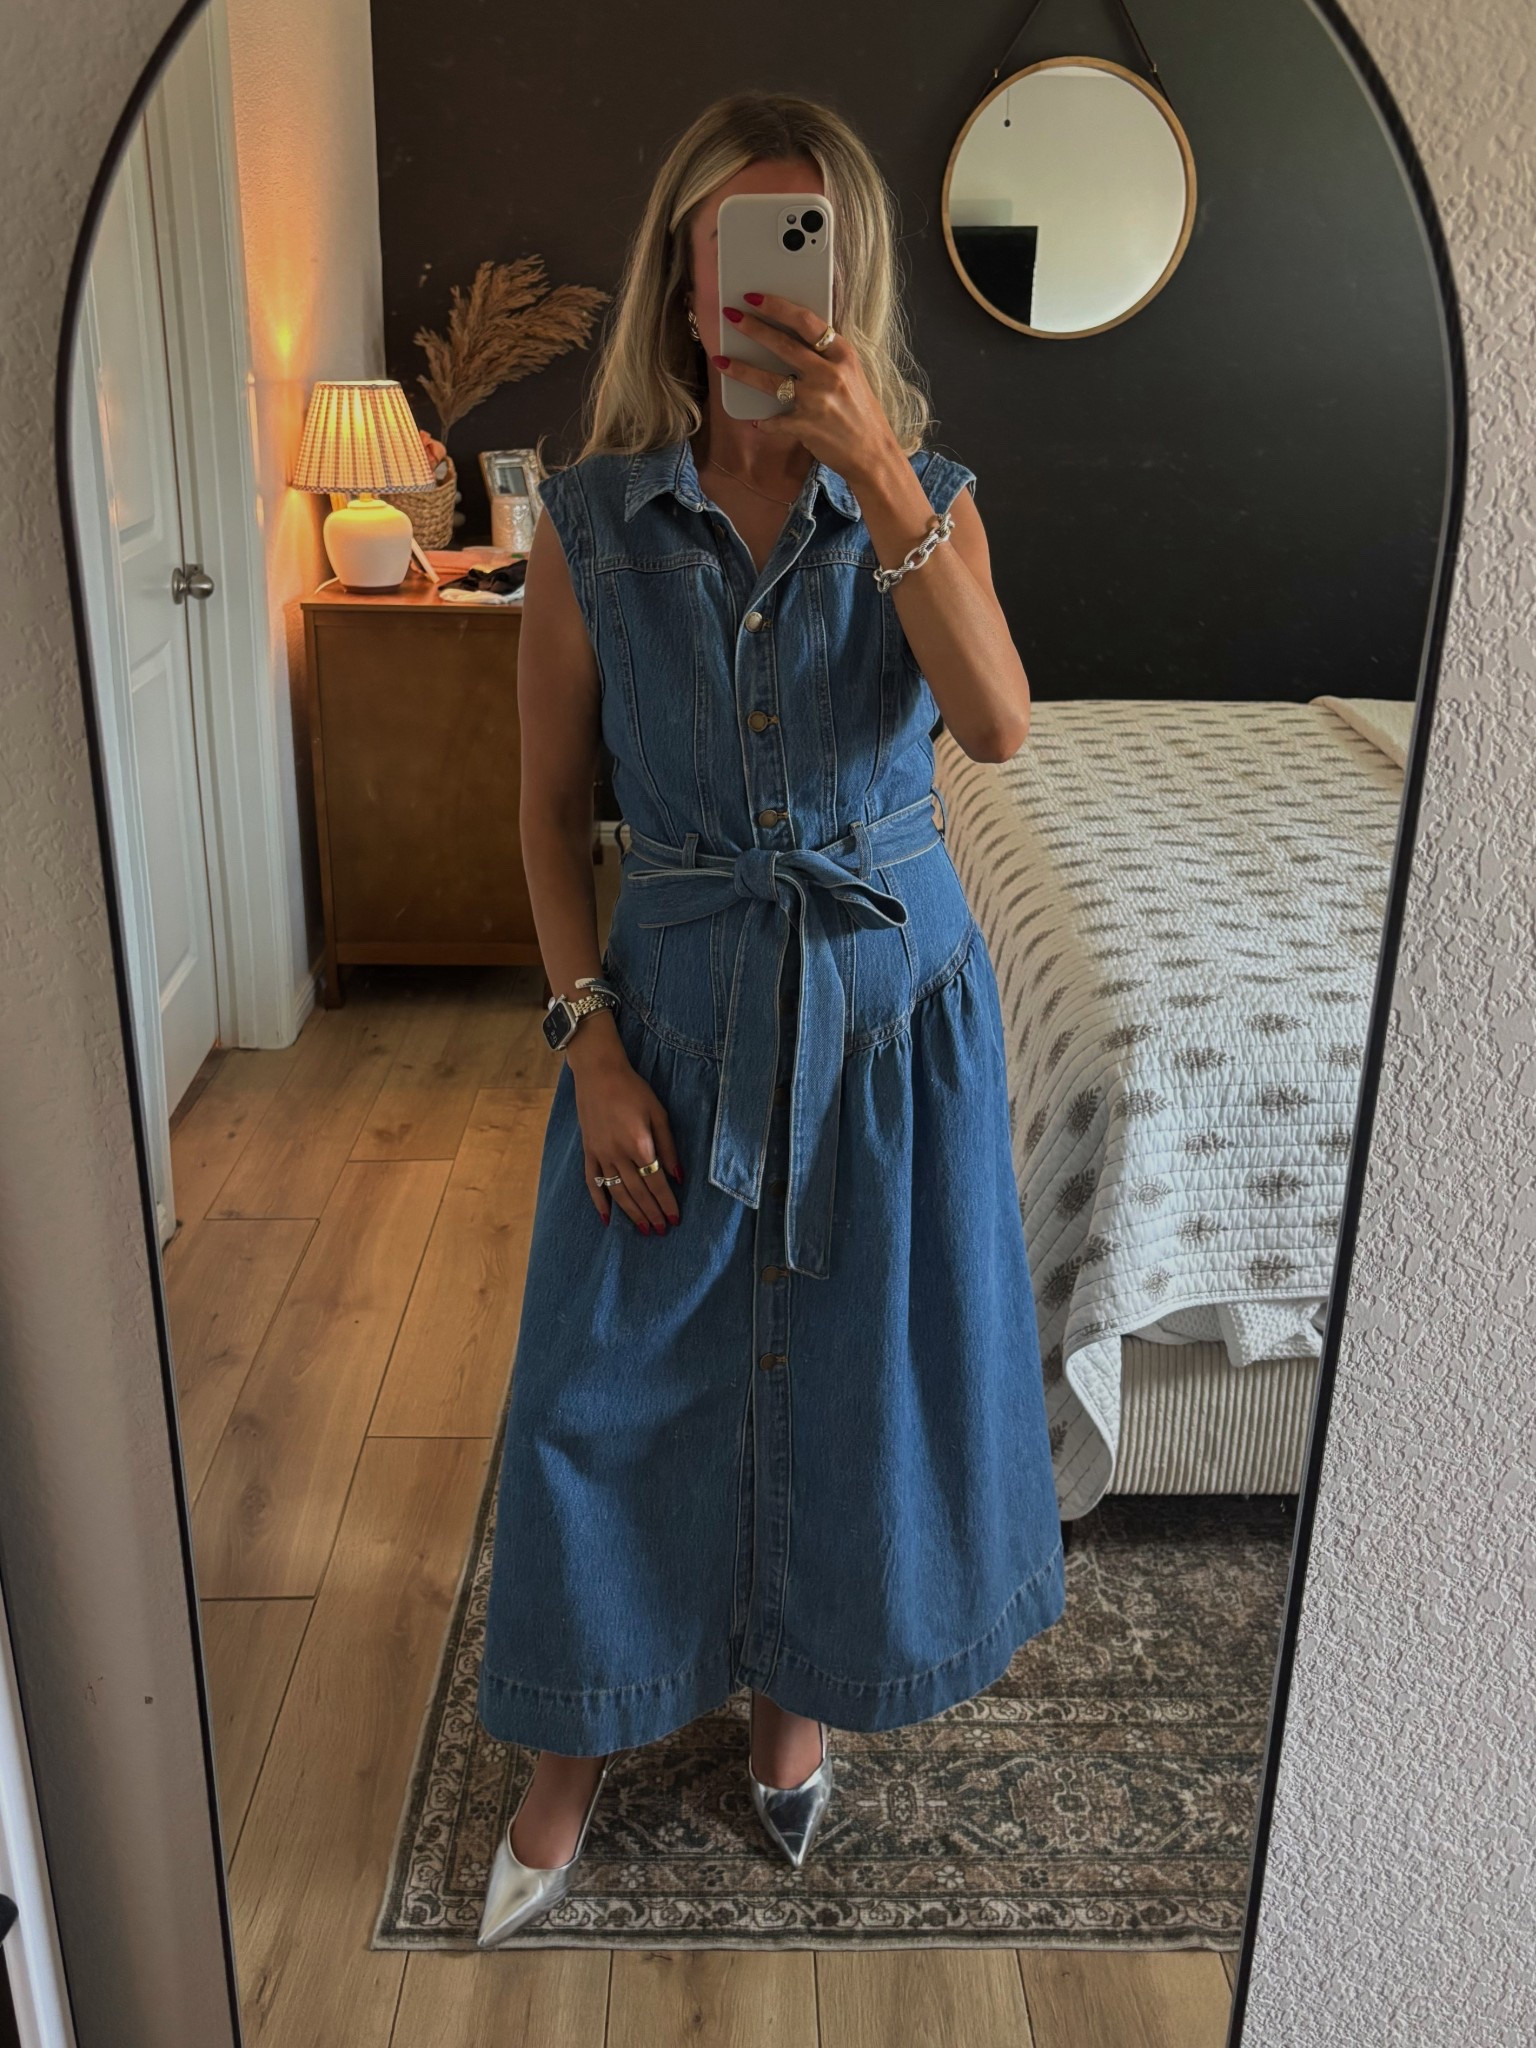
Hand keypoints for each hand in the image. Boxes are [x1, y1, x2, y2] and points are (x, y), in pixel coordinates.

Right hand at [567, 1027, 682, 1233]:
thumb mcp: (659, 1114)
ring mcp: (600, 1154)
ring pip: (617, 1191)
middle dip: (651, 1213)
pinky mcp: (588, 1151)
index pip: (656, 1183)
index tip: (675, 1219)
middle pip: (638, 1192)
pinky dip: (598, 1201)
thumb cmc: (634, 1090)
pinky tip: (606, 1218)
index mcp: (640, 1145)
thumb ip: (669, 1148)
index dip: (667, 1203)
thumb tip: (678, 1178)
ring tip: (643, 1229)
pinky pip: (592, 1181)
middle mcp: (619, 1154)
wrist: (598, 1073)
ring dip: (631, 1213)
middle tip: (661, 1230)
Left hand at [712, 290, 903, 489]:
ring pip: (770, 381)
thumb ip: (826, 358)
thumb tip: (792, 340)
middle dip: (752, 328)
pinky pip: (775, 421)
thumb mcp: (852, 375)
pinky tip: (758, 421)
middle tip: (730, 316)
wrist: (874, 454)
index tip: (755, 297)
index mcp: (843, 355)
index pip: (806, 321)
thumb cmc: (861, 413)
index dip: (777, 306)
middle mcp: (829, 374)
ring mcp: (816, 400)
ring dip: (741, 370)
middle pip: (783, 345)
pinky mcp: (806, 426)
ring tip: (720, 360)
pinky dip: (766, 422)